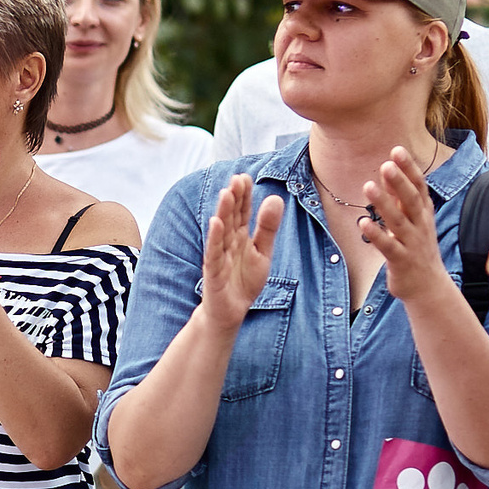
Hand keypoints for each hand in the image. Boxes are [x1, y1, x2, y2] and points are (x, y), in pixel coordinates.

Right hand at [194, 174, 285, 329]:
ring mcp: (219, 256)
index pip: (242, 212)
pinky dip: (214, 238)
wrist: (229, 312)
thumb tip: (275, 198)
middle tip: (237, 178)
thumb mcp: (263, 253)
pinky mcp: (214, 272)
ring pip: (221, 231)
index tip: (245, 176)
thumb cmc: (244, 281)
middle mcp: (228, 243)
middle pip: (231, 217)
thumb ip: (268, 228)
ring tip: (226, 193)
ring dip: (223, 212)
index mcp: (240, 237)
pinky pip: (214, 253)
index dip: (244, 195)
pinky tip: (216, 223)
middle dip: (234, 198)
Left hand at [358, 147, 449, 302]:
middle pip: (412, 201)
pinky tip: (362, 222)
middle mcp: (420, 226)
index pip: (419, 187)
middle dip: (400, 182)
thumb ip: (400, 198)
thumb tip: (390, 171)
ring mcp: (412, 244)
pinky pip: (388, 247)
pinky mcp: (401, 261)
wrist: (429, 287)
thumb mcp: (413, 221)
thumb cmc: (417, 249)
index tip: (398, 150)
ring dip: (384, 204)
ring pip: (398, 222)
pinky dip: (376, 234)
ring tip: (368, 186)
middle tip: (387, 163)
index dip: (409, 169)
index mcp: (424, 215)